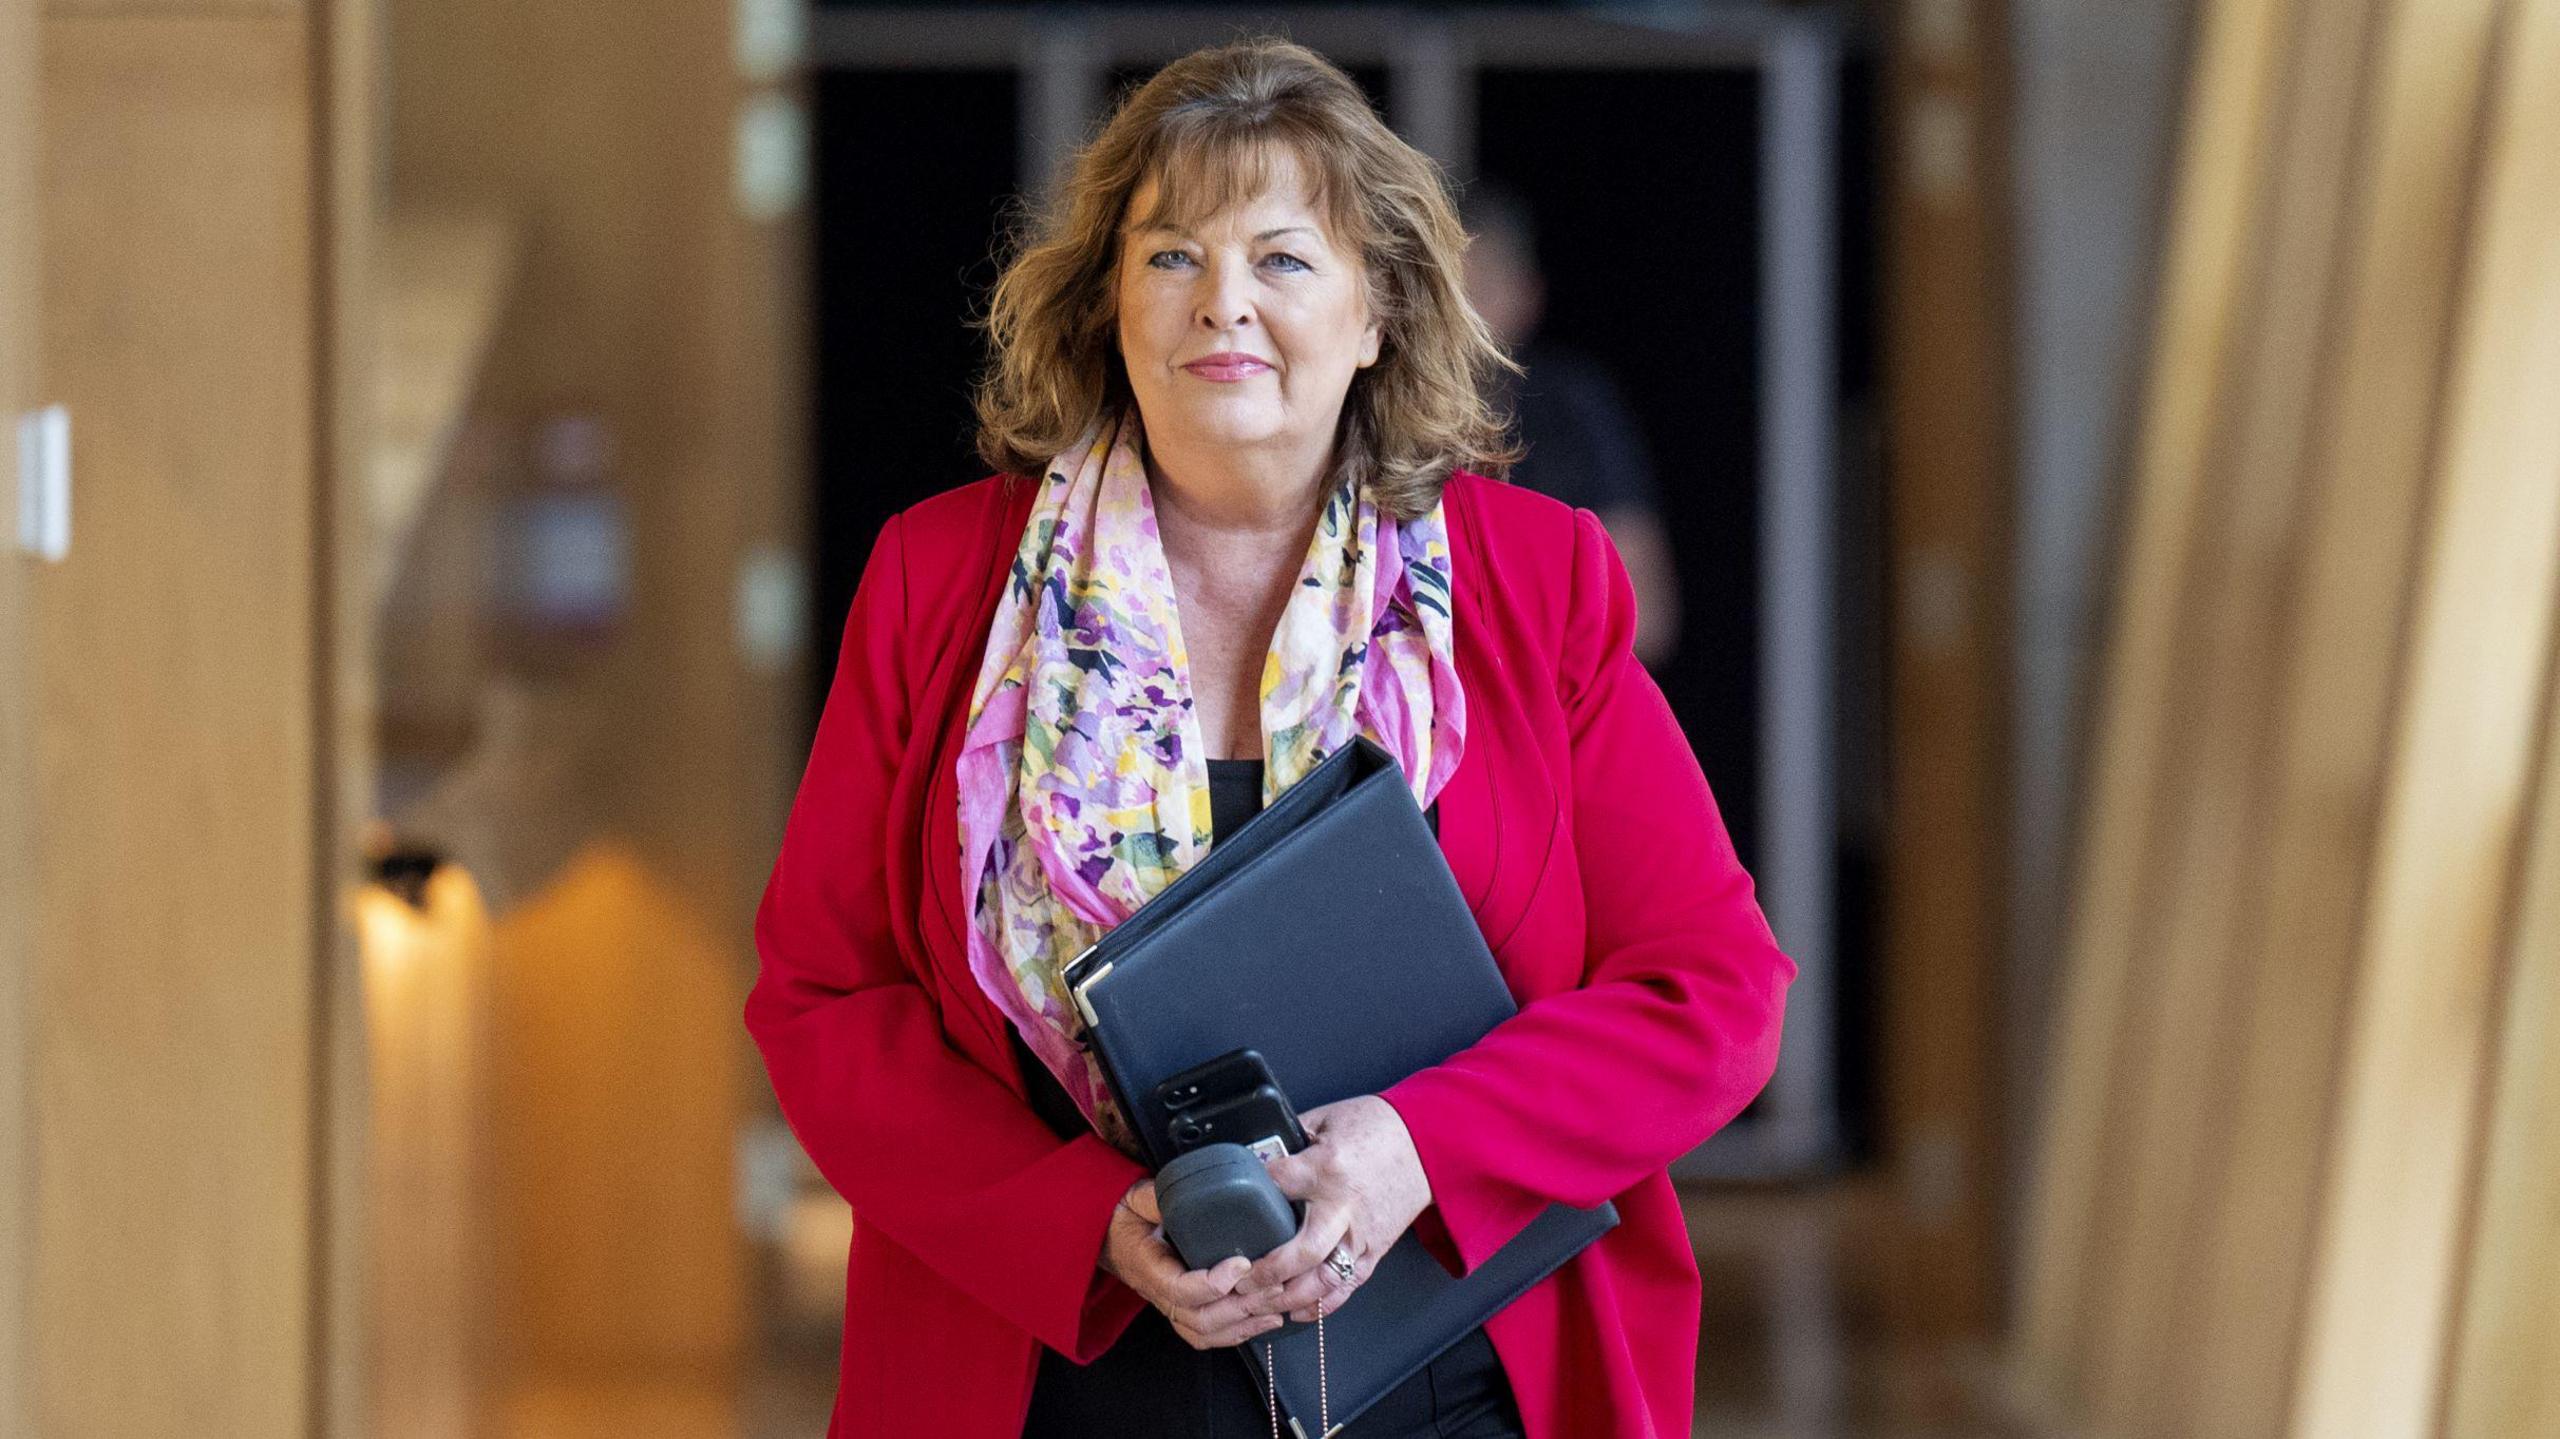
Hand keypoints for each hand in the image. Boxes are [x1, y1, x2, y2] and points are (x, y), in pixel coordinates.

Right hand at [1099, 1178, 1288, 1349]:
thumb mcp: (1137, 1199)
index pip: (1181, 1289)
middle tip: (1274, 1285)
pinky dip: (1237, 1333)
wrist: (1106, 1235)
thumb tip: (1188, 1190)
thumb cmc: (1122, 1217)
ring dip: (1245, 1324)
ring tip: (1276, 1307)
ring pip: (1207, 1331)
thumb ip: (1161, 1198)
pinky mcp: (1181, 1309)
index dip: (1215, 1282)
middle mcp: (1159, 1294)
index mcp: (1148, 1268)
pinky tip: (1263, 1320)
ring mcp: (1170, 1305)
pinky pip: (1207, 1333)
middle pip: (1201, 1318)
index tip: (1243, 1263)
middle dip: (1242, 1307)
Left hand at [1234, 1095, 1431, 1323]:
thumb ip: (1290, 1139)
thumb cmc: (1376, 1128)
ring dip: (1288, 1298)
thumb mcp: (1326, 1118)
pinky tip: (1294, 1311)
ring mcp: (1360, 1235)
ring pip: (1323, 1281)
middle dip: (1266, 1272)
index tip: (1227, 1198)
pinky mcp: (1374, 1252)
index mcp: (1328, 1168)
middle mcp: (1343, 1208)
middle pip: (1301, 1252)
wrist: (1427, 1145)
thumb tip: (1253, 1153)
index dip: (1247, 1189)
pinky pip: (1346, 1288)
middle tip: (1239, 1279)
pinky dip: (1320, 1306)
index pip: (1277, 1183)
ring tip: (1259, 1302)